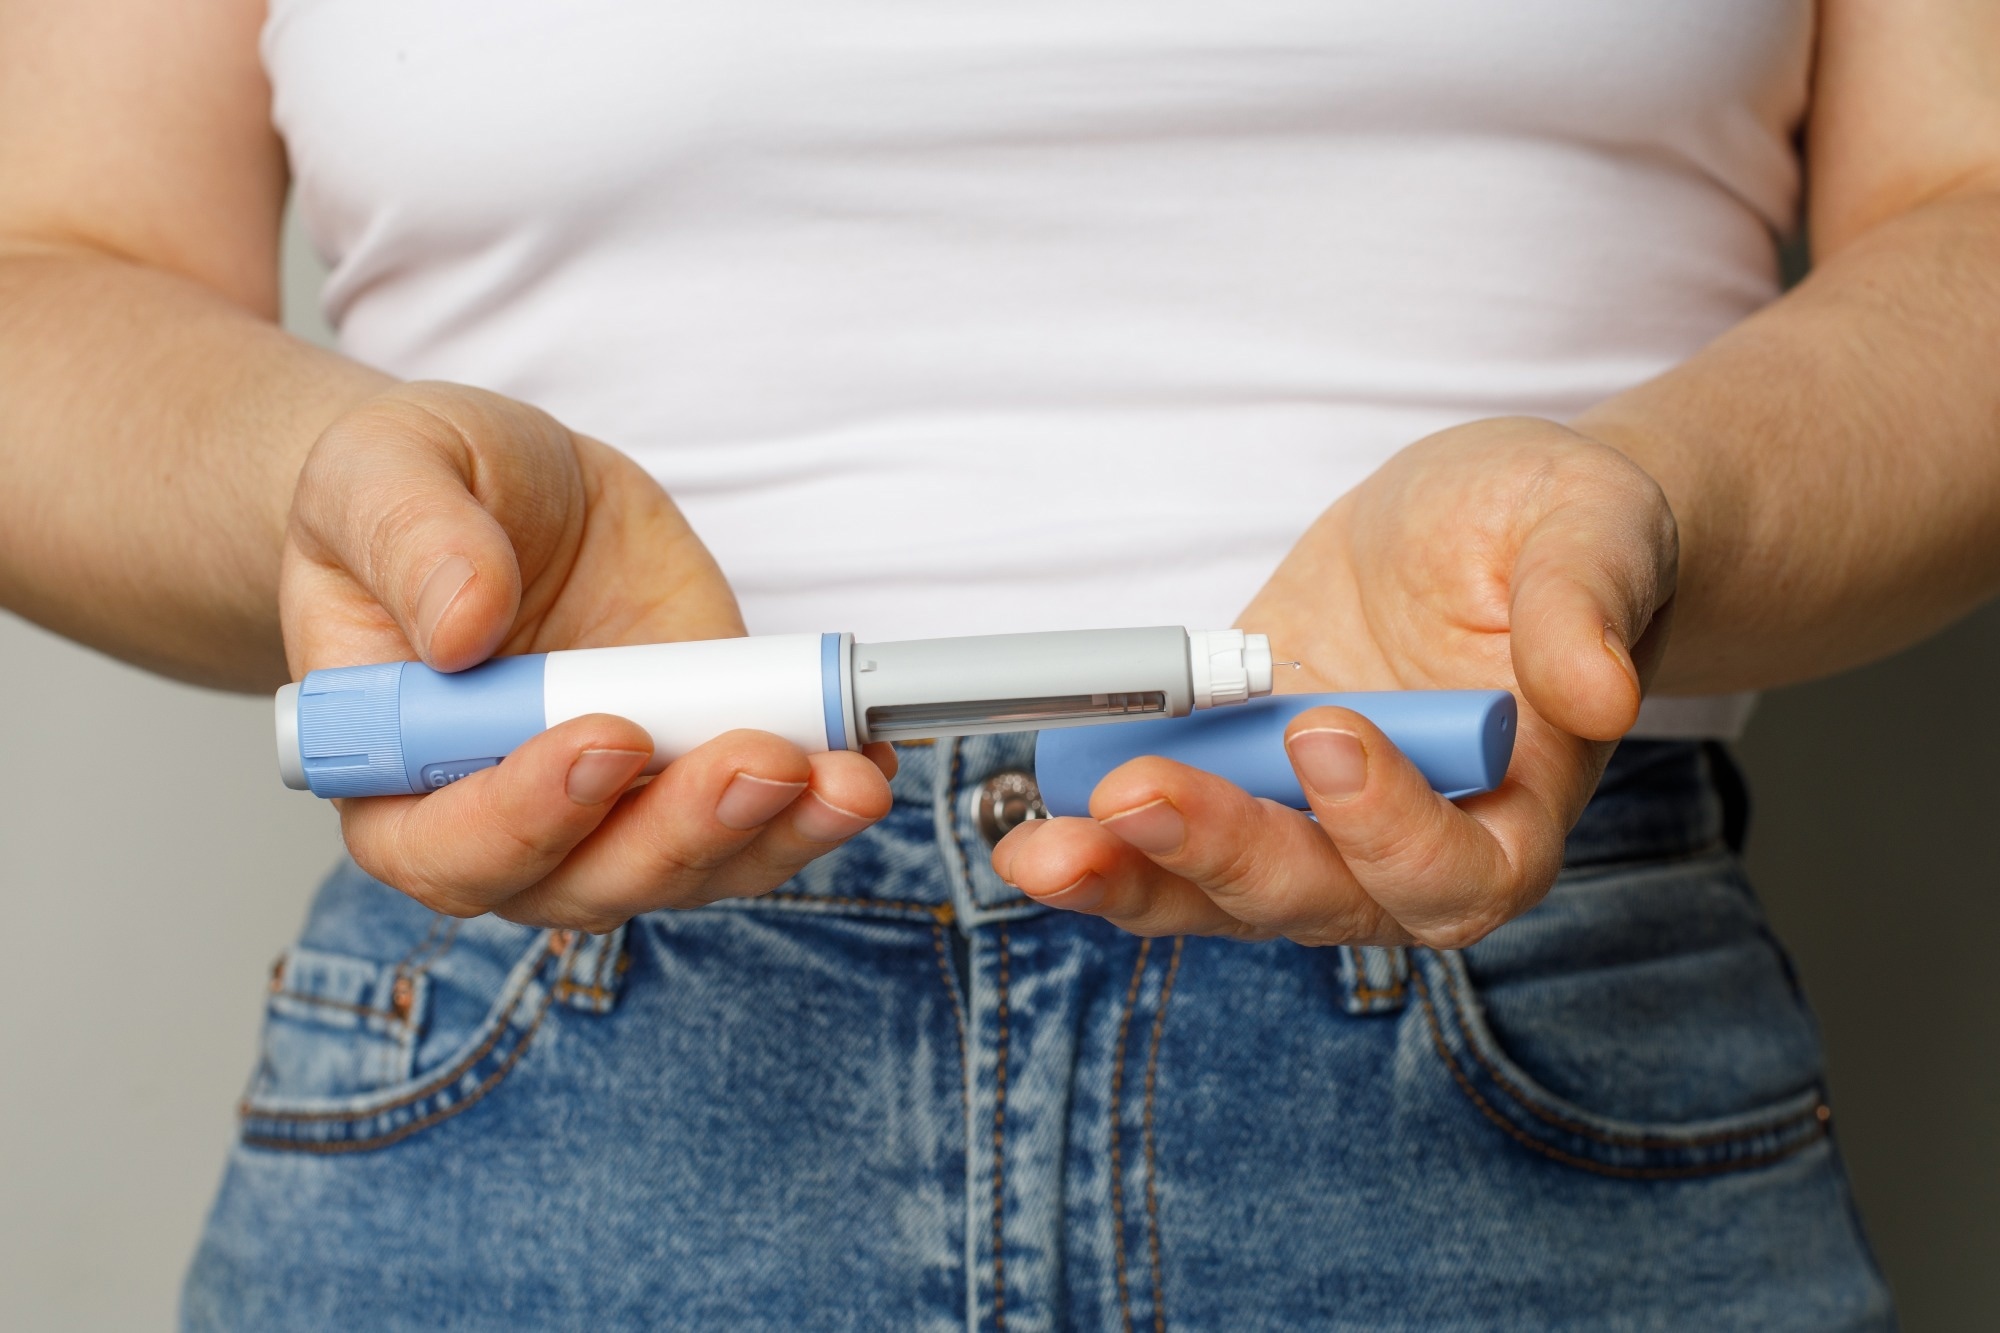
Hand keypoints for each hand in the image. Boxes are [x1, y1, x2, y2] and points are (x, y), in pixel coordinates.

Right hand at [281, 382, 894, 931]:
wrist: (498, 488)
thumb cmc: (410, 496)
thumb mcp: (381, 475)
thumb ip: (412, 543)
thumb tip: (463, 626)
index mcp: (393, 775)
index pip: (445, 845)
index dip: (526, 817)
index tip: (608, 741)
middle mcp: (503, 822)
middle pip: (587, 882)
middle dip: (681, 832)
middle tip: (759, 761)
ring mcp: (611, 808)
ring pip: (690, 868)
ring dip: (773, 834)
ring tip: (842, 775)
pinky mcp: (695, 769)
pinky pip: (761, 818)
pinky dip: (820, 801)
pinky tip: (863, 758)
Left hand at [994, 417, 1677, 948]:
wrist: (1488, 527)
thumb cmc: (1561, 529)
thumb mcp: (1593, 527)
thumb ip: (1587, 606)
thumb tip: (1602, 693)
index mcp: (1517, 808)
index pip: (1458, 869)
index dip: (1386, 826)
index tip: (1324, 731)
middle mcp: (1409, 849)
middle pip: (1317, 898)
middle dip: (1219, 854)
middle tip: (1132, 799)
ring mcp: (1312, 828)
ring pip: (1219, 892)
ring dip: (1128, 874)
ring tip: (1039, 846)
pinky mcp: (1238, 787)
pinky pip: (1165, 839)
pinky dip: (1098, 837)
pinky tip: (1028, 815)